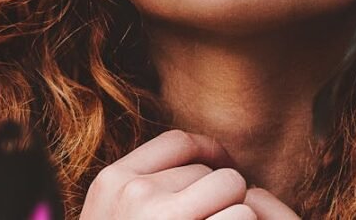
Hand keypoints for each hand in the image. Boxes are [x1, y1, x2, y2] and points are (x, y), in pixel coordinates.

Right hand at [80, 130, 297, 218]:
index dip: (208, 152)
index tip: (220, 169)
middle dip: (220, 196)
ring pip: (232, 188)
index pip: (178, 143)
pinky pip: (244, 216)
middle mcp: (135, 195)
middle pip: (210, 170)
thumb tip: (205, 158)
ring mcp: (165, 219)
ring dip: (236, 213)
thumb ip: (143, 189)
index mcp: (111, 183)